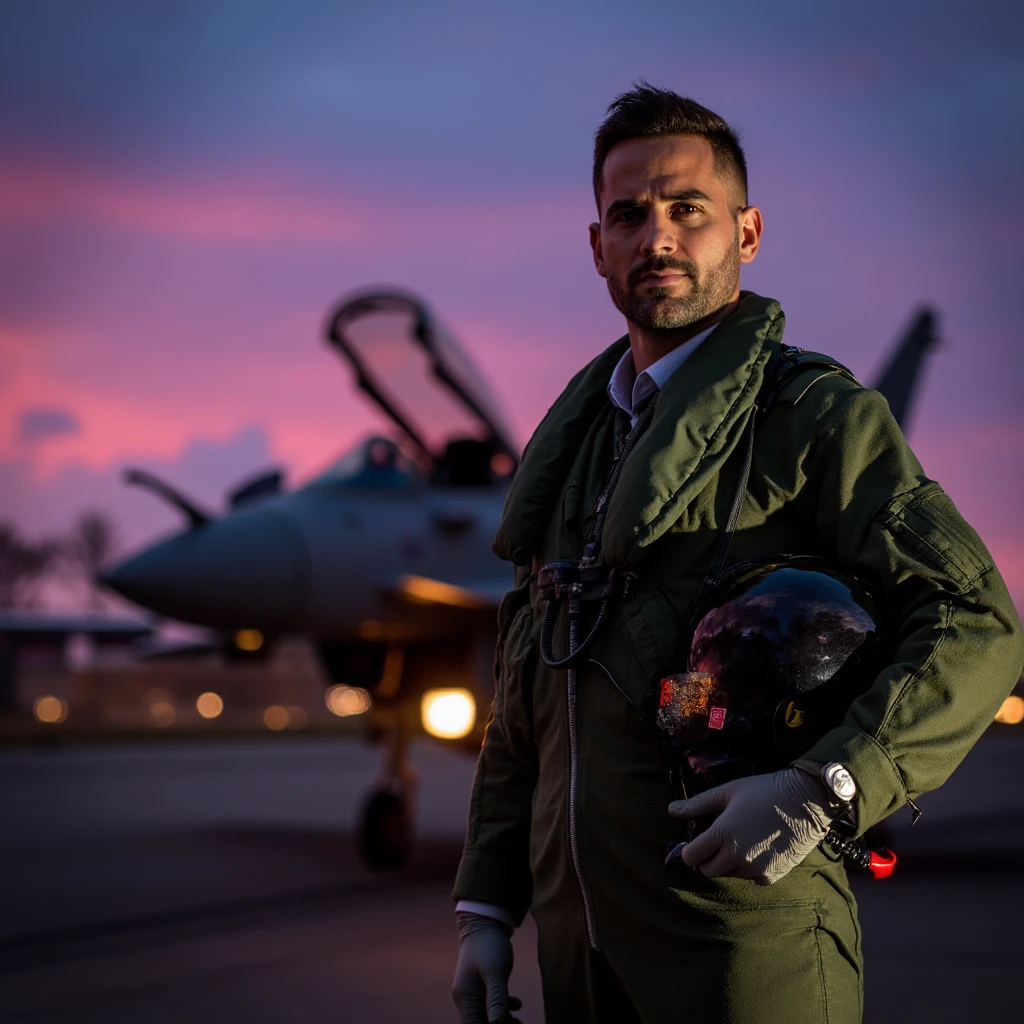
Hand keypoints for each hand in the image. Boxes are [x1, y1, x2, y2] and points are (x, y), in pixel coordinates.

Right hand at [452, 911, 520, 1022]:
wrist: (485, 922)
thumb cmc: (488, 945)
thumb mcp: (495, 971)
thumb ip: (496, 997)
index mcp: (465, 997)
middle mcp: (467, 998)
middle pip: (481, 1023)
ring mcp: (475, 992)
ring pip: (489, 1016)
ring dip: (504, 1021)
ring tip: (520, 1022)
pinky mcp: (483, 985)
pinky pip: (493, 1004)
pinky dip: (505, 1008)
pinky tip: (517, 1004)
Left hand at [667, 767, 833, 884]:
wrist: (805, 802)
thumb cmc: (764, 790)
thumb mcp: (728, 791)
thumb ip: (697, 804)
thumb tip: (671, 810)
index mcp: (723, 834)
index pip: (691, 857)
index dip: (690, 850)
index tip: (696, 842)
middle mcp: (737, 856)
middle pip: (707, 870)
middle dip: (707, 859)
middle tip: (716, 842)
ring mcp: (755, 869)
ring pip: (729, 874)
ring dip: (728, 863)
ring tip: (741, 840)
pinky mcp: (771, 876)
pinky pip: (750, 878)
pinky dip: (749, 868)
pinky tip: (757, 848)